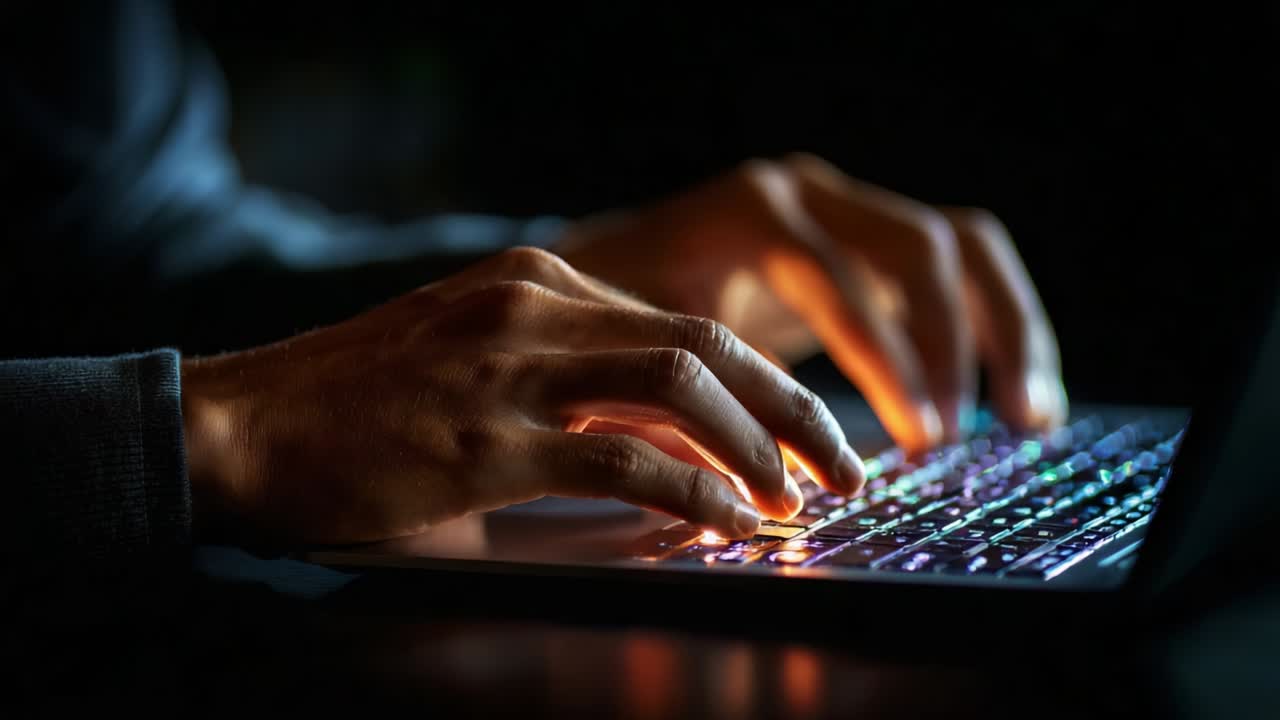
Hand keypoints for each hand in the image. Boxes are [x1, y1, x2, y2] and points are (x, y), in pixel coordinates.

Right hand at [181, 248, 863, 545]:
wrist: (247, 423)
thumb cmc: (362, 403)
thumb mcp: (475, 362)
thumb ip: (571, 388)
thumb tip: (675, 450)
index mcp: (536, 283)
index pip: (680, 324)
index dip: (759, 381)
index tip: (804, 429)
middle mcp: (533, 309)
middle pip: (703, 344)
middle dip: (790, 407)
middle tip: (844, 461)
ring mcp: (508, 370)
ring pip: (678, 389)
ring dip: (756, 447)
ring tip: (799, 498)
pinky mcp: (484, 442)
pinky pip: (620, 462)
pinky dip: (691, 493)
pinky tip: (727, 522)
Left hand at [557, 154, 1066, 450]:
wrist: (613, 264)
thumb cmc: (617, 315)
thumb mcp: (638, 340)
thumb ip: (690, 384)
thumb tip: (751, 472)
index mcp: (749, 212)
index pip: (838, 275)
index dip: (883, 359)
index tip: (915, 437)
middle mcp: (811, 195)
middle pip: (921, 244)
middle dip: (948, 347)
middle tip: (947, 439)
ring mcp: (851, 208)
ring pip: (964, 245)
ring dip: (1007, 330)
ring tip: (1030, 419)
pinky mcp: (875, 239)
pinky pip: (963, 267)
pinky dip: (1002, 327)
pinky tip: (1023, 399)